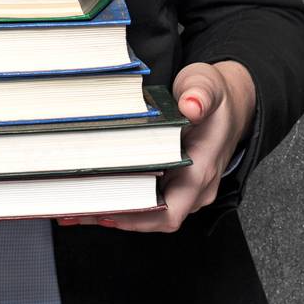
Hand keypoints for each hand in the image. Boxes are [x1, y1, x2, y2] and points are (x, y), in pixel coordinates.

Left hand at [58, 61, 253, 233]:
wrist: (230, 103)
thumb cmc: (215, 96)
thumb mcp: (208, 85)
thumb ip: (201, 93)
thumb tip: (192, 104)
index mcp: (203, 169)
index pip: (169, 210)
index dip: (135, 217)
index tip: (102, 209)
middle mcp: (196, 188)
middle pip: (152, 218)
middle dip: (113, 215)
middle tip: (74, 208)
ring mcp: (185, 189)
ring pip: (148, 213)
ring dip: (113, 210)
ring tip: (72, 206)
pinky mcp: (173, 184)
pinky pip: (148, 200)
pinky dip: (121, 199)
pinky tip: (92, 193)